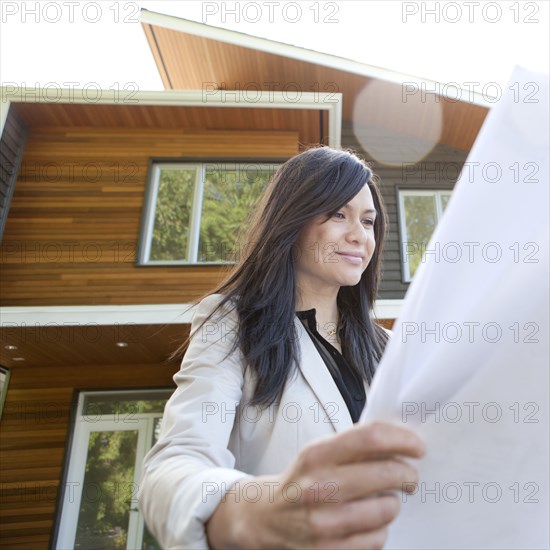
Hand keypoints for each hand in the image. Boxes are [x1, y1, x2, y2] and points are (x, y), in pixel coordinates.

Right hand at [206, 421, 424, 548]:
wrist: (267, 518)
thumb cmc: (303, 481)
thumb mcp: (319, 454)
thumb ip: (355, 446)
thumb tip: (402, 442)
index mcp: (316, 454)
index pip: (370, 437)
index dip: (402, 439)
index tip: (417, 446)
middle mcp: (318, 486)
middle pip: (388, 474)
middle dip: (408, 474)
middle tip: (408, 476)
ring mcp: (324, 522)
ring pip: (388, 509)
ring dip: (391, 504)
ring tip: (379, 501)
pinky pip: (378, 539)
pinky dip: (379, 530)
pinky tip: (365, 523)